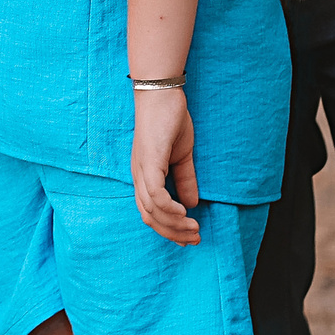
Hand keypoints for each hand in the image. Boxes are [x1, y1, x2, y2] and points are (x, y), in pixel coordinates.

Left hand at [131, 88, 202, 244]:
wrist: (162, 95)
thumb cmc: (170, 122)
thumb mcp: (182, 157)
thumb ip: (185, 180)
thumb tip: (191, 205)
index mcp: (144, 176)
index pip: (150, 213)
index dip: (168, 229)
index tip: (189, 238)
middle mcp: (138, 176)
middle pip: (149, 217)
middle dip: (172, 233)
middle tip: (195, 239)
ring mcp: (142, 169)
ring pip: (152, 210)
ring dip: (174, 225)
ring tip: (195, 229)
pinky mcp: (149, 161)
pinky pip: (155, 194)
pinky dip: (169, 209)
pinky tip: (185, 213)